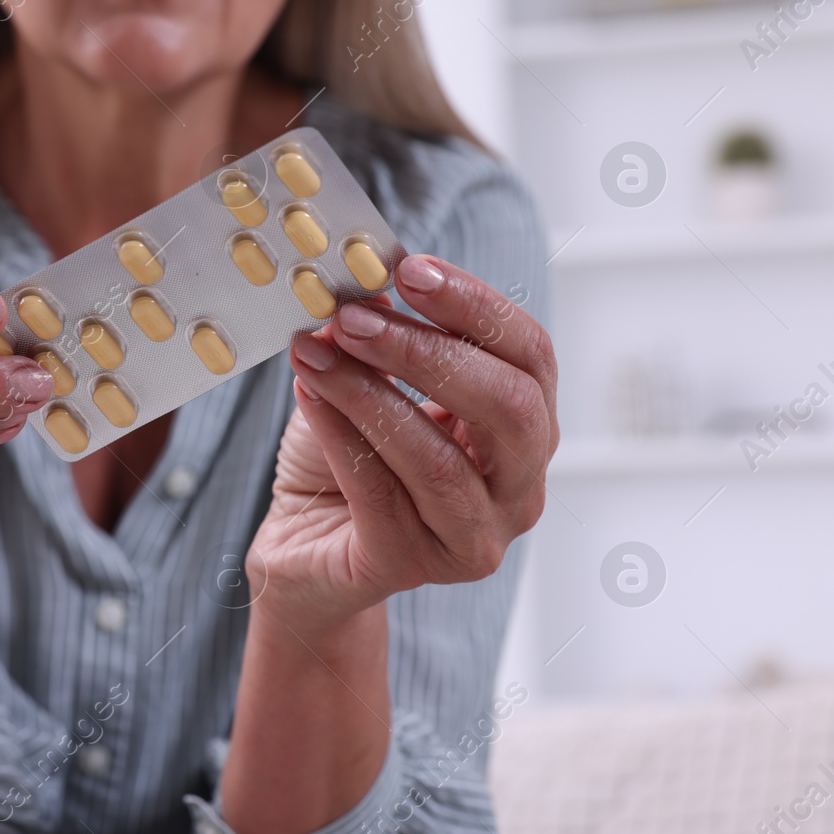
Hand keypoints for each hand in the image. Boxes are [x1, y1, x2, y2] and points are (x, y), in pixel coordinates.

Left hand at [248, 254, 557, 637]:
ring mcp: (474, 536)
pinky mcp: (414, 565)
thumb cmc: (347, 458)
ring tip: (313, 351)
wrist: (302, 544)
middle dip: (428, 352)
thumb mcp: (369, 383)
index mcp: (525, 429)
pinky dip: (340, 435)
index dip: (476, 306)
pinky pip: (381, 493)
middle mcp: (519, 488)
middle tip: (355, 316)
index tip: (411, 268)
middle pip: (509, 408)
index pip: (531, 356)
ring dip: (369, 393)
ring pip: (438, 459)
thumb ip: (377, 341)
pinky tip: (308, 395)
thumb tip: (362, 287)